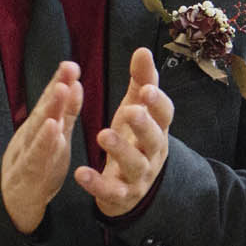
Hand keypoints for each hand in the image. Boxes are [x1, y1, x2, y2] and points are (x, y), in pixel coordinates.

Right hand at [1, 62, 79, 232]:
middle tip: (69, 67)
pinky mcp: (28, 172)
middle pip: (44, 108)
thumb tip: (75, 84)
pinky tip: (53, 127)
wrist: (15, 202)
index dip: (60, 81)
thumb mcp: (56, 137)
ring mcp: (27, 152)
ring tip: (62, 89)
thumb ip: (67, 113)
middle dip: (56, 87)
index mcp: (40, 127)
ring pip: (38, 128)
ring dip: (50, 108)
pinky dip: (44, 140)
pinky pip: (37, 155)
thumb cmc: (39, 165)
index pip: (51, 101)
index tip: (72, 64)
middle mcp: (31, 135)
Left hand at [75, 47, 173, 216]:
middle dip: (143, 125)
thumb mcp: (137, 109)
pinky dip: (96, 183)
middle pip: (154, 140)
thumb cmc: (134, 140)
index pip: (165, 115)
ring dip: (120, 150)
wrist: (131, 188)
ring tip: (103, 135)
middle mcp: (153, 154)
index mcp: (158, 130)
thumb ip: (141, 81)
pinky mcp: (121, 195)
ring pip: (134, 165)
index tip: (146, 89)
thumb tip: (143, 50)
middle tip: (131, 111)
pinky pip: (110, 191)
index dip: (158, 103)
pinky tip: (81, 172)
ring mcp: (139, 177)